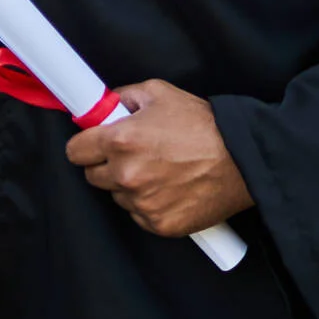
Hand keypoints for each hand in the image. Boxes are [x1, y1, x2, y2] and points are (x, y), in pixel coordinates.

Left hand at [64, 80, 254, 238]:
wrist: (243, 159)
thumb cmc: (203, 124)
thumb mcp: (159, 93)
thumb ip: (123, 97)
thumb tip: (102, 105)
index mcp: (120, 141)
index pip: (75, 152)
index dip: (85, 146)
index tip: (93, 145)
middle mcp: (127, 175)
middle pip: (93, 176)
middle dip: (107, 165)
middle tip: (132, 155)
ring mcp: (143, 203)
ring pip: (117, 196)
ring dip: (129, 186)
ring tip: (159, 170)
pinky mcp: (160, 224)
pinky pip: (140, 215)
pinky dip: (149, 205)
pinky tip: (169, 188)